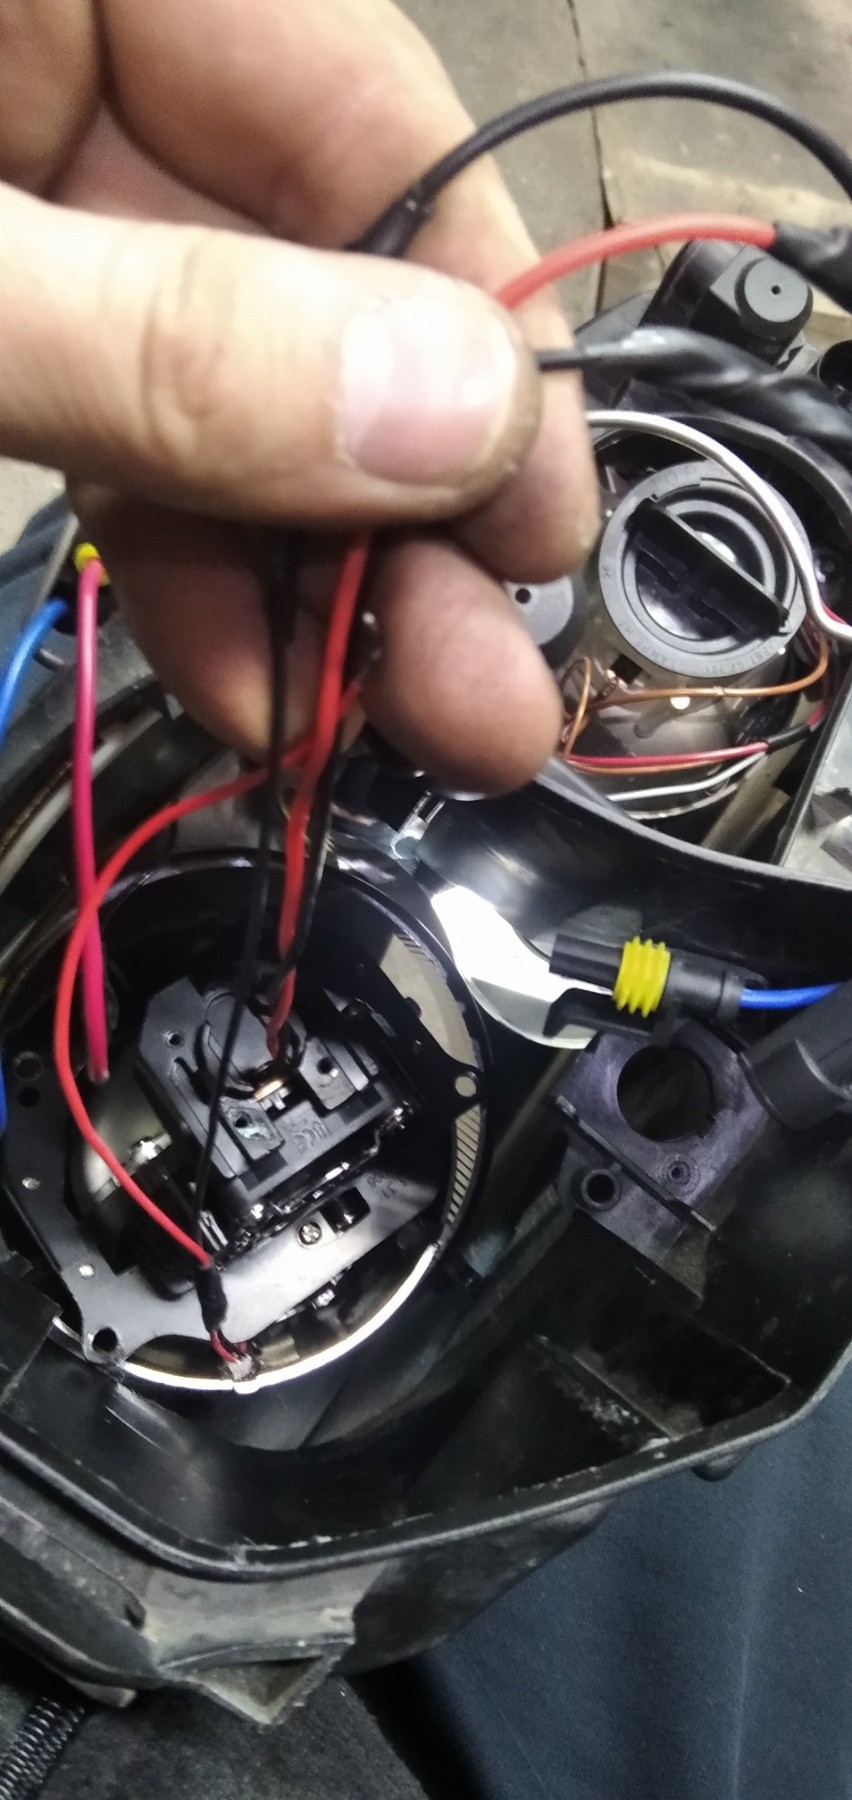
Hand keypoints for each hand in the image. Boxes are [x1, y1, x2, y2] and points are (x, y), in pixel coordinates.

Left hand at [0, 0, 595, 790]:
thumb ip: (176, 346)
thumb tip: (456, 422)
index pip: (367, 116)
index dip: (480, 337)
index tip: (541, 522)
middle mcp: (86, 63)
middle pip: (313, 281)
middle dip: (398, 510)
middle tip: (484, 688)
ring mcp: (35, 191)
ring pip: (224, 385)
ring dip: (305, 576)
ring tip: (376, 730)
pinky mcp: (5, 311)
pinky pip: (120, 426)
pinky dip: (185, 560)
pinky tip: (253, 679)